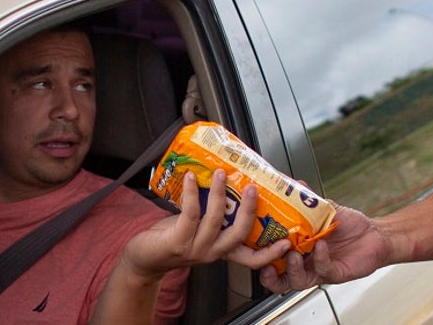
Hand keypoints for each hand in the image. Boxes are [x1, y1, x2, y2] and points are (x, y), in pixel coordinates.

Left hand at [122, 169, 290, 278]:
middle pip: (239, 235)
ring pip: (215, 220)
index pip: (252, 259)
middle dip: (249, 210)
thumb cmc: (175, 236)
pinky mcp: (177, 242)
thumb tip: (230, 179)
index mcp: (223, 251)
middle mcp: (213, 253)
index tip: (287, 241)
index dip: (270, 253)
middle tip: (254, 188)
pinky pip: (190, 214)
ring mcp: (195, 249)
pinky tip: (190, 178)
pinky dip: (192, 193)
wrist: (145, 256)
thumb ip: (218, 213)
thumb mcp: (202, 227)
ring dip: (218, 193)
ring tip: (219, 173)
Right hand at [259, 204, 385, 292]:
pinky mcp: (334, 274)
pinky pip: (322, 269)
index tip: (252, 244)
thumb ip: (306, 200)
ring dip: (292, 268)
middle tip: (267, 260)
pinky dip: (319, 257)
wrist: (374, 234)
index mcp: (296, 248)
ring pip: (297, 281)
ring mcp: (318, 270)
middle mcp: (305, 263)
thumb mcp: (323, 210)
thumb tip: (293, 183)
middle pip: (278, 278)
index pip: (271, 258)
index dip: (259, 256)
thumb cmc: (347, 226)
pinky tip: (320, 245)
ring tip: (293, 253)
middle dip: (269, 273)